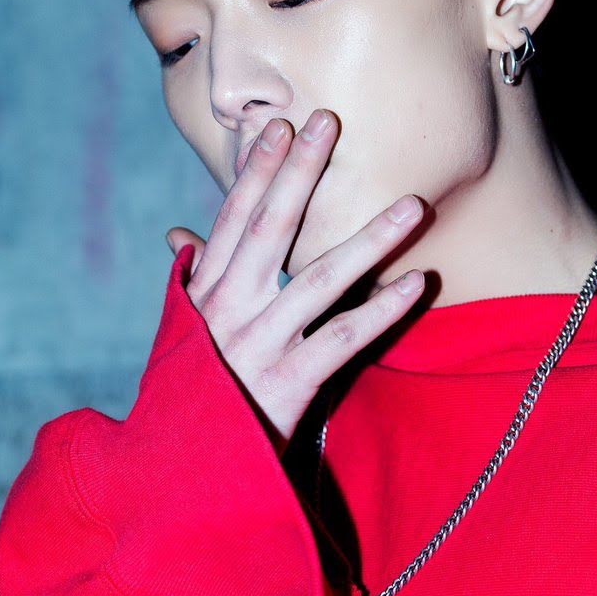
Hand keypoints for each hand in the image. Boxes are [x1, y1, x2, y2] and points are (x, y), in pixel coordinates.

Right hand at [165, 108, 425, 448]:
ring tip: (411, 206)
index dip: (258, 171)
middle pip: (270, 229)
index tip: (282, 128)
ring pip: (318, 278)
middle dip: (300, 173)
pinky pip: (342, 338)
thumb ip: (190, 281)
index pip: (234, 219)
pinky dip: (382, 309)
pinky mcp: (287, 383)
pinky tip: (417, 282)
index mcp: (205, 293)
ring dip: (368, 239)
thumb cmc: (191, 392)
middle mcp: (227, 310)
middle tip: (330, 123)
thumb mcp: (182, 333)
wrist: (180, 472)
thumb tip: (179, 234)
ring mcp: (257, 345)